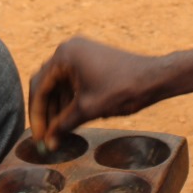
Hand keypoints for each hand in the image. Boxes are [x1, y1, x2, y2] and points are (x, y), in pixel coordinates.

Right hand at [28, 37, 165, 148]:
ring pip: (59, 85)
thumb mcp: (88, 110)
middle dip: (46, 113)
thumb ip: (63, 125)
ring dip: (58, 109)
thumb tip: (48, 142)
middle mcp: (68, 50)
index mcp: (64, 55)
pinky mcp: (90, 60)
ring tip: (58, 133)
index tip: (38, 137)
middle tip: (46, 138)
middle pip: (47, 85)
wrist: (155, 78)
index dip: (37, 116)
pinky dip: (69, 101)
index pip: (40, 87)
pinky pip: (72, 82)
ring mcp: (80, 53)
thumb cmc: (123, 90)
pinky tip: (70, 120)